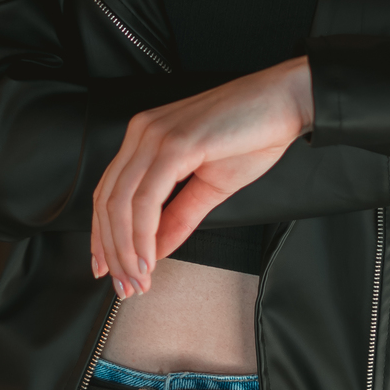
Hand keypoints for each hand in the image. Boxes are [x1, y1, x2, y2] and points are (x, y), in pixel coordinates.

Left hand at [90, 57, 313, 296]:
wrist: (285, 103)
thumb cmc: (254, 135)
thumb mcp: (211, 186)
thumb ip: (178, 218)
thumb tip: (154, 250)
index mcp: (145, 138)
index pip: (108, 194)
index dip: (104, 238)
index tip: (112, 271)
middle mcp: (142, 133)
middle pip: (107, 202)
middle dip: (112, 252)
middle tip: (125, 287)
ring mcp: (155, 136)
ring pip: (121, 203)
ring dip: (126, 250)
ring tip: (138, 280)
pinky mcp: (175, 143)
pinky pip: (147, 198)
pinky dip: (142, 234)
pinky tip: (149, 259)